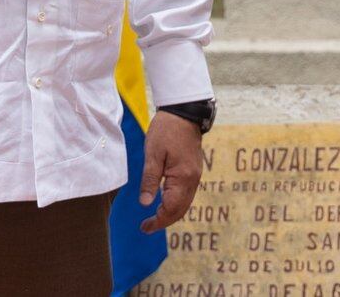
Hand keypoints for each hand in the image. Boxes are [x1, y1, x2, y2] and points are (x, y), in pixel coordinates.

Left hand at [138, 111, 204, 233]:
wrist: (184, 112)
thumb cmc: (166, 130)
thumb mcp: (152, 154)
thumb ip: (150, 180)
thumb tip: (145, 203)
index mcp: (182, 178)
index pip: (171, 209)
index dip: (158, 221)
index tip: (144, 227)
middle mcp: (192, 180)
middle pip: (181, 210)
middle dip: (164, 221)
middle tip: (146, 227)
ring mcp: (195, 175)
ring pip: (185, 203)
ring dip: (170, 213)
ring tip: (154, 217)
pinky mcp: (194, 170)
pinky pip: (186, 194)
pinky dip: (176, 203)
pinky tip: (164, 202)